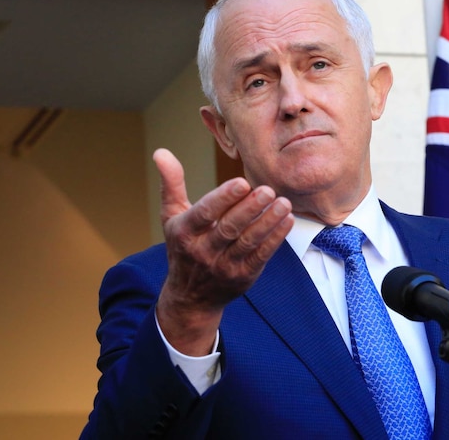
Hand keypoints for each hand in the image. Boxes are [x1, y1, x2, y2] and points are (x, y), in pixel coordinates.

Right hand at [153, 149, 293, 355]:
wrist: (190, 296)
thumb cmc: (183, 246)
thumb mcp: (171, 216)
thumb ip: (171, 183)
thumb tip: (160, 151)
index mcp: (184, 233)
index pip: (204, 214)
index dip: (223, 199)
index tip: (242, 182)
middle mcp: (202, 251)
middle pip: (229, 228)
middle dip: (250, 209)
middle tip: (267, 189)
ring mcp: (224, 266)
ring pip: (248, 242)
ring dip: (268, 222)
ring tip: (284, 203)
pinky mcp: (243, 276)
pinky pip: (261, 255)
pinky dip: (275, 238)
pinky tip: (287, 220)